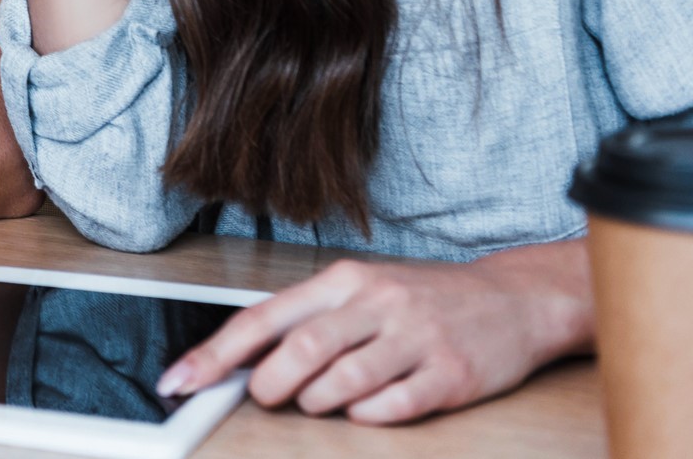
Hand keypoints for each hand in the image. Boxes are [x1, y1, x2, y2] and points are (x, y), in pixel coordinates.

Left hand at [156, 245, 593, 424]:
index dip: (216, 353)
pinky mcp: (450, 375)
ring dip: (317, 402)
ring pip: (342, 380)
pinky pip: (392, 406)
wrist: (513, 298)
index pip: (264, 317)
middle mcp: (377, 303)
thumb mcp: (360, 291)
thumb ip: (308, 319)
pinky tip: (364, 409)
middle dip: (270, 384)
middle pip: (301, 349)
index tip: (181, 380)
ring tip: (318, 401)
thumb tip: (242, 358)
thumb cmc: (422, 299)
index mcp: (344, 281)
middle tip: (266, 397)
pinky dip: (367, 415)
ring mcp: (415, 338)